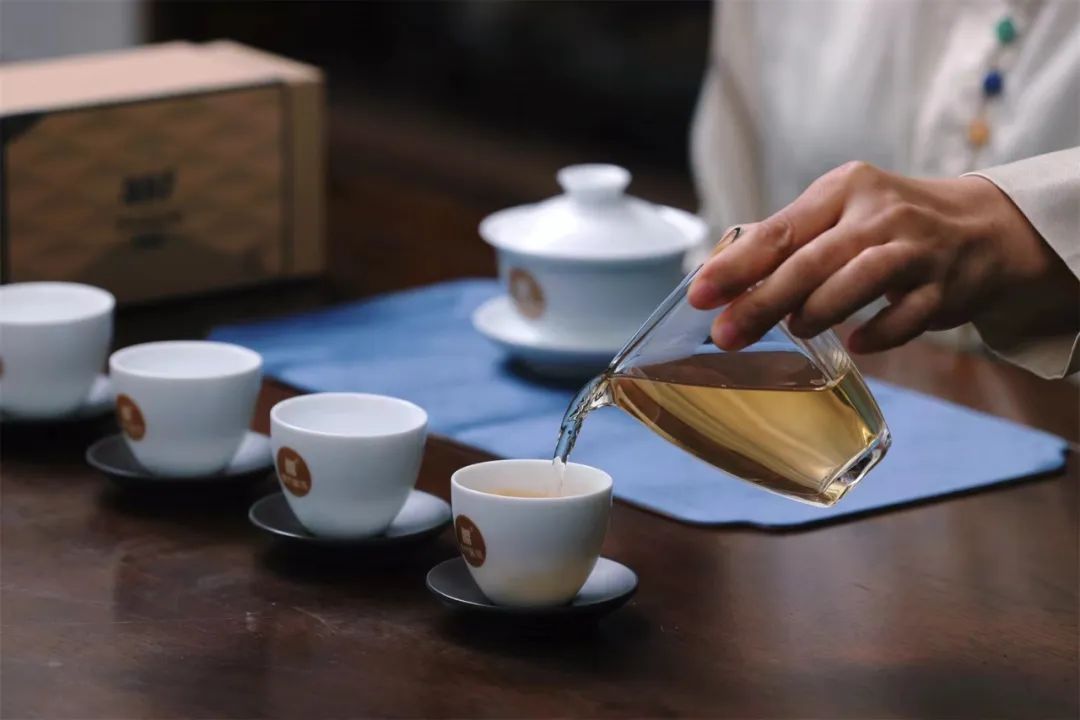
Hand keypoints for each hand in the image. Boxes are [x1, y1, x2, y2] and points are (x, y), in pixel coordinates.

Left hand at [688, 161, 1076, 353]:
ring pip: (860, 279)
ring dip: (819, 309)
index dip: (736, 265)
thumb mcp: (839, 212)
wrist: (983, 227)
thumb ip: (787, 239)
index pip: (779, 230)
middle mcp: (879, 214)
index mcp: (843, 190)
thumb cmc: (890, 224)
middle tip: (725, 334)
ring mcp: (916, 249)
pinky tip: (855, 343)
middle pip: (812, 259)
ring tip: (793, 329)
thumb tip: (720, 271)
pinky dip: (879, 333)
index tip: (700, 294)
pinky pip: (908, 315)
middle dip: (762, 300)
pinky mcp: (945, 287)